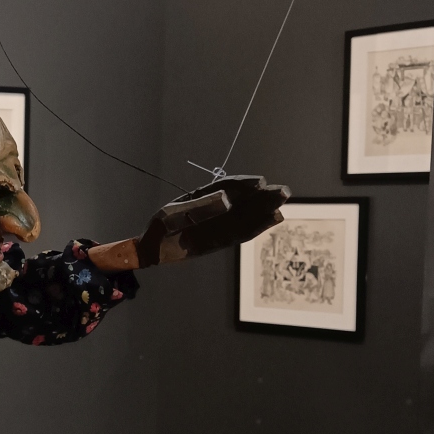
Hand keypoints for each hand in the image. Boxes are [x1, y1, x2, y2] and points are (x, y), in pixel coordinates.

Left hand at [136, 175, 289, 266]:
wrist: (151, 250)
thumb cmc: (158, 230)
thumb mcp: (172, 216)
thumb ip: (199, 209)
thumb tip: (227, 200)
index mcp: (200, 197)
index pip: (225, 187)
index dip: (242, 184)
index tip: (260, 182)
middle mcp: (212, 209)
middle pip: (240, 201)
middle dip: (260, 196)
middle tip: (283, 191)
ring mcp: (216, 224)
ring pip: (244, 216)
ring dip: (262, 211)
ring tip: (281, 205)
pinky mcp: (220, 239)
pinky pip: (240, 232)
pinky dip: (256, 226)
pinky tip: (272, 219)